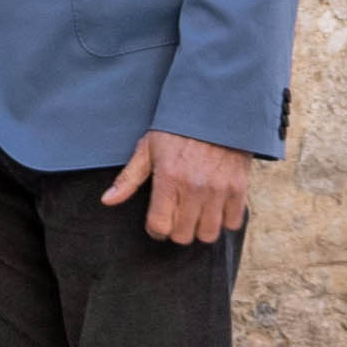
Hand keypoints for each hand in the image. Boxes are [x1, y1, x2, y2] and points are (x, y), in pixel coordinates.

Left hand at [102, 130, 257, 246]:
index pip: (159, 226)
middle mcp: (194, 188)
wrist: (216, 110)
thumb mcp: (148, 148)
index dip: (155, 230)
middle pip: (183, 236)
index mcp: (169, 178)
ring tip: (196, 215)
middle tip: (177, 216)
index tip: (157, 223)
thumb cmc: (178, 129)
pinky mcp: (238, 189)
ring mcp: (218, 190)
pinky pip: (233, 223)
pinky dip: (224, 220)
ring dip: (200, 229)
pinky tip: (215, 207)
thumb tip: (107, 200)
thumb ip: (128, 178)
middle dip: (176, 230)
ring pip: (208, 234)